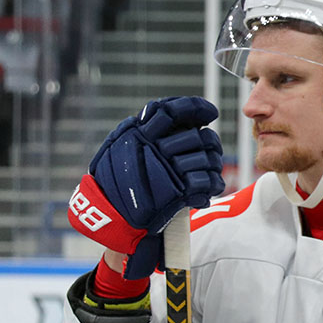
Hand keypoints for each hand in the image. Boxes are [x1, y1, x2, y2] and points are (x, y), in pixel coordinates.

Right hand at [68, 97, 224, 278]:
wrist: (110, 214)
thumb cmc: (112, 180)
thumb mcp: (118, 145)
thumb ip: (138, 128)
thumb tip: (161, 111)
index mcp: (142, 134)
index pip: (174, 111)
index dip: (196, 108)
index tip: (210, 112)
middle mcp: (157, 149)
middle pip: (199, 136)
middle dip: (210, 142)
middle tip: (210, 148)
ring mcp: (170, 171)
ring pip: (208, 159)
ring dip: (212, 164)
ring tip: (208, 170)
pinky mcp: (179, 193)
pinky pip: (208, 182)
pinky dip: (212, 184)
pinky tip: (207, 187)